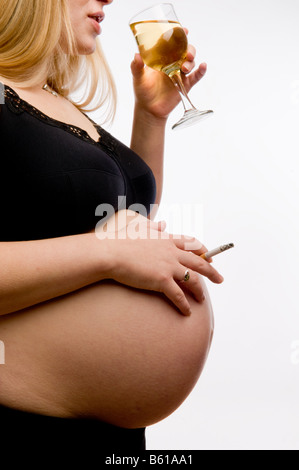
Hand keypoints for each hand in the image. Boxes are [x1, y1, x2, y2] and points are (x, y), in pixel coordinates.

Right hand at [102, 211, 223, 315]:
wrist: (110, 252)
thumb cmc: (120, 239)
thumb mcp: (139, 227)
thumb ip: (153, 226)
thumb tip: (162, 223)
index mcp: (167, 239)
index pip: (191, 243)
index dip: (203, 250)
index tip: (210, 256)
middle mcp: (172, 252)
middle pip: (199, 262)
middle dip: (212, 271)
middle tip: (220, 279)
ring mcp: (168, 266)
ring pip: (192, 280)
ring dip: (199, 291)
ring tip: (202, 299)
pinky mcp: (161, 280)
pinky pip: (178, 295)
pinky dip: (184, 305)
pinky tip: (188, 312)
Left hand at [131, 29, 206, 119]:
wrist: (149, 109)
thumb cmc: (143, 91)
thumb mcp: (138, 78)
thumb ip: (136, 67)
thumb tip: (136, 55)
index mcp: (162, 58)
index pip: (172, 43)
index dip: (178, 35)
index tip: (183, 30)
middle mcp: (173, 63)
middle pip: (185, 51)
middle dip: (188, 49)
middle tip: (187, 54)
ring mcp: (180, 74)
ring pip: (190, 62)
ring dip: (191, 62)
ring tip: (185, 68)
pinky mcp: (185, 85)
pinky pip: (196, 77)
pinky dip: (201, 71)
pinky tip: (203, 66)